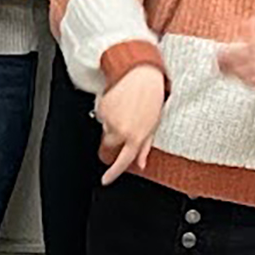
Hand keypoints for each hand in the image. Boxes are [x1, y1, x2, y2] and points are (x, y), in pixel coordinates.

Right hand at [95, 64, 166, 185]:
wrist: (140, 75)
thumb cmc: (151, 97)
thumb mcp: (153, 125)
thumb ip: (145, 147)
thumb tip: (141, 163)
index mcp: (136, 137)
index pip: (122, 162)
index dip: (113, 173)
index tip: (106, 180)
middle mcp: (121, 131)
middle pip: (109, 146)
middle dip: (112, 142)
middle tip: (122, 128)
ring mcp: (109, 120)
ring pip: (105, 130)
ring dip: (112, 124)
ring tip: (125, 109)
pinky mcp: (101, 108)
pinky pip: (101, 116)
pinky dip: (108, 112)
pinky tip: (118, 102)